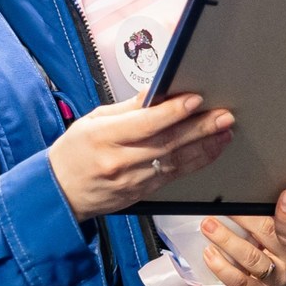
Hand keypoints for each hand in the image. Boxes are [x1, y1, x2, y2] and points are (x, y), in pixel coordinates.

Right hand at [48, 94, 234, 220]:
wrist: (60, 193)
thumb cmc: (74, 152)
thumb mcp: (92, 121)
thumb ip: (126, 108)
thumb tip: (155, 92)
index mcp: (104, 138)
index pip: (145, 123)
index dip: (173, 112)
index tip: (196, 99)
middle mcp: (120, 161)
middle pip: (167, 143)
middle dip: (200, 129)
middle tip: (224, 116)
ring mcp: (132, 181)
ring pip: (175, 162)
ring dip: (204, 147)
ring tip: (225, 132)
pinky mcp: (141, 193)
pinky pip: (173, 176)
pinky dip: (194, 163)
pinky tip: (209, 151)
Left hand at [198, 192, 285, 285]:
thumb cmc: (271, 256)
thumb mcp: (279, 234)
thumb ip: (270, 215)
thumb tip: (242, 191)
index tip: (285, 195)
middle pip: (271, 233)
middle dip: (244, 217)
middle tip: (222, 205)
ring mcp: (279, 279)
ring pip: (251, 257)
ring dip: (226, 239)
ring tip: (208, 226)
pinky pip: (240, 282)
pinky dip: (222, 267)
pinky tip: (209, 254)